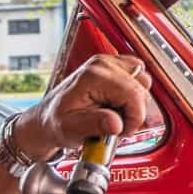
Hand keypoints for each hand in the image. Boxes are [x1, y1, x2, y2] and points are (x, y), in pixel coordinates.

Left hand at [14, 54, 151, 156]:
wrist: (49, 117)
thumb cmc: (57, 122)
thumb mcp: (72, 128)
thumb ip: (95, 124)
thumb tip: (116, 124)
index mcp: (93, 76)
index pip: (134, 94)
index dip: (135, 117)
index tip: (123, 130)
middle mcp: (102, 64)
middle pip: (142, 88)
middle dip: (134, 112)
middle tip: (115, 125)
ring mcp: (109, 63)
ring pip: (143, 82)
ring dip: (134, 103)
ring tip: (114, 114)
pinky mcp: (113, 67)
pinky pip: (138, 79)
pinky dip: (133, 95)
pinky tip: (118, 106)